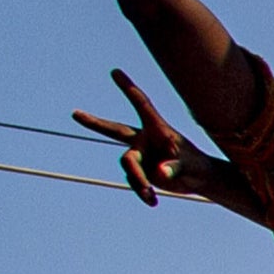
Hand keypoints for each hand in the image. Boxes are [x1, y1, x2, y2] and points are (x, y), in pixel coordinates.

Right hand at [76, 65, 205, 207]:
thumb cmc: (197, 167)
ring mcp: (140, 153)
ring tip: (151, 196)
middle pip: (114, 131)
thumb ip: (175, 169)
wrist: (199, 179)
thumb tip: (159, 173)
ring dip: (137, 181)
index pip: (142, 106)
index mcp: (159, 129)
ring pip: (127, 165)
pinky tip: (153, 201)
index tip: (114, 71)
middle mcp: (144, 139)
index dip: (128, 89)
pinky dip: (141, 191)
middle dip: (94, 123)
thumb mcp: (190, 168)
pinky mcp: (139, 168)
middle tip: (75, 113)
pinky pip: (133, 180)